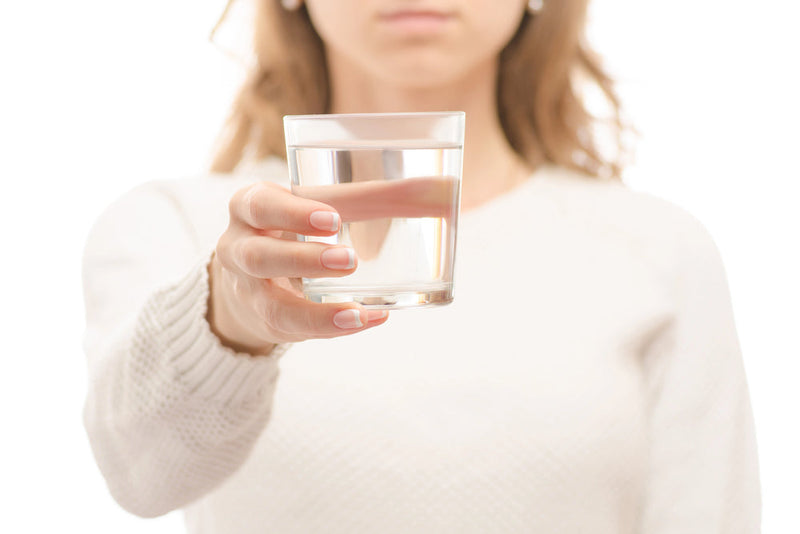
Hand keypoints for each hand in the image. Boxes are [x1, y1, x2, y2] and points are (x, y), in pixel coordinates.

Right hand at [207, 181, 388, 354]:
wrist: (252, 273)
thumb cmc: (293, 227)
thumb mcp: (312, 206)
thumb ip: (364, 198)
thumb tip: (436, 186)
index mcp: (248, 208)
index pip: (259, 205)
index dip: (292, 213)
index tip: (333, 220)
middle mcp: (237, 249)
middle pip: (259, 257)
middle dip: (304, 260)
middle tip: (350, 261)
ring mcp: (247, 291)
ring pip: (271, 305)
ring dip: (317, 310)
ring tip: (358, 311)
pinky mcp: (266, 322)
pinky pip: (295, 330)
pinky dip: (333, 326)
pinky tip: (367, 320)